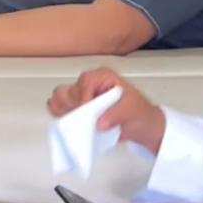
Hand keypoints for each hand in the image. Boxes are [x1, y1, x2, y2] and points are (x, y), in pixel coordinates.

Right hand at [46, 67, 167, 154]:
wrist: (142, 126)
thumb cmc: (140, 113)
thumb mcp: (132, 111)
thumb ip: (116, 115)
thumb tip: (99, 122)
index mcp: (102, 76)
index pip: (84, 83)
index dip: (84, 98)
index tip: (87, 111)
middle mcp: (89, 84)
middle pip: (67, 91)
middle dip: (72, 106)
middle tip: (83, 119)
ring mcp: (81, 96)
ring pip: (59, 99)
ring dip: (65, 112)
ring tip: (77, 123)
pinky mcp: (77, 109)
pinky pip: (60, 110)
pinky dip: (62, 117)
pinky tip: (72, 126)